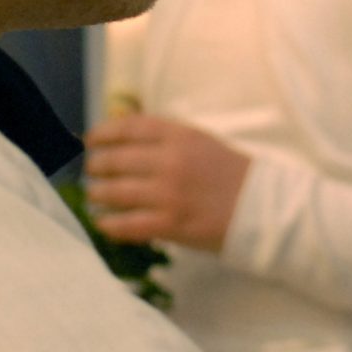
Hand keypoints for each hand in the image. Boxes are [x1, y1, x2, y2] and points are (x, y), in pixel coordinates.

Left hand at [83, 114, 251, 252]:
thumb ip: (166, 138)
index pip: (129, 128)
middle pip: (115, 160)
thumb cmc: (231, 173)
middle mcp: (170, 161)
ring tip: (96, 196)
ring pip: (114, 192)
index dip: (103, 133)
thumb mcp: (201, 142)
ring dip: (98, 194)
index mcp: (181, 136)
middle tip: (92, 171)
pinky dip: (109, 224)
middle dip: (96, 166)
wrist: (261, 207)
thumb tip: (124, 134)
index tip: (90, 140)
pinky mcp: (170, 224)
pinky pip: (126, 224)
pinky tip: (103, 224)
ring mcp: (168, 194)